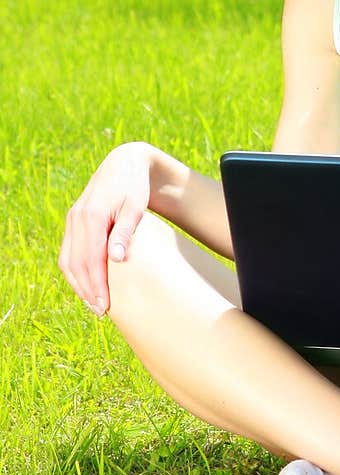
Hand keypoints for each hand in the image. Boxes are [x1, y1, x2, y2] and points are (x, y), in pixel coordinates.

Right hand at [58, 142, 152, 315]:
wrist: (125, 163)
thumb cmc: (136, 187)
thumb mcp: (136, 207)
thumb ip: (125, 232)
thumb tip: (117, 259)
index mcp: (92, 216)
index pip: (90, 259)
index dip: (96, 284)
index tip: (105, 305)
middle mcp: (77, 219)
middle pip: (76, 263)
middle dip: (87, 290)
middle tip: (101, 311)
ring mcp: (72, 220)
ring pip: (68, 259)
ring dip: (78, 283)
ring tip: (93, 303)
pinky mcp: (74, 221)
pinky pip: (68, 252)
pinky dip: (75, 271)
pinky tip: (86, 284)